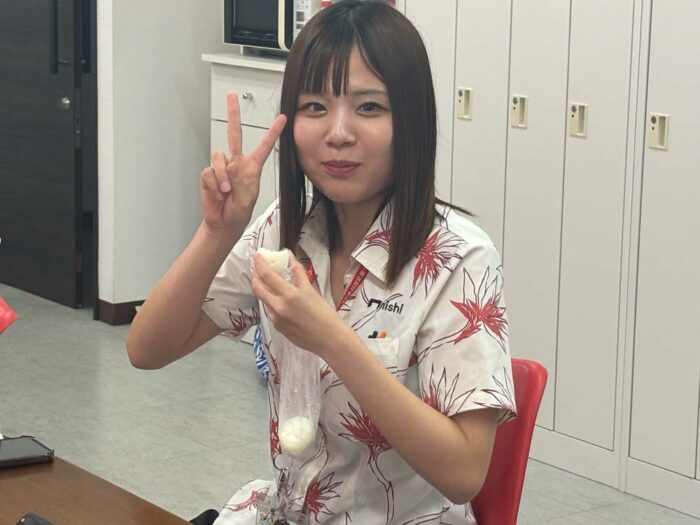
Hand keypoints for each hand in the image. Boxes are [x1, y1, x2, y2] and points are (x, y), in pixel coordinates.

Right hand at [200, 92, 286, 235]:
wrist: (224, 223)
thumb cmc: (239, 211)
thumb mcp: (249, 197)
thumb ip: (242, 180)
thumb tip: (229, 168)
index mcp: (251, 167)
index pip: (264, 146)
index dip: (273, 132)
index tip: (282, 119)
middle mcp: (236, 163)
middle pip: (234, 133)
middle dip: (232, 114)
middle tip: (231, 95)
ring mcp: (221, 167)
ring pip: (218, 156)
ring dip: (222, 176)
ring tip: (226, 192)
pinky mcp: (209, 174)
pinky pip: (209, 172)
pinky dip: (214, 184)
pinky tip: (218, 194)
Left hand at [250, 252, 348, 355]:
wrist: (329, 339)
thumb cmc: (325, 313)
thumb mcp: (311, 290)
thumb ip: (297, 273)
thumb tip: (289, 256)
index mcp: (290, 294)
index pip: (267, 275)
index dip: (259, 263)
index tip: (257, 255)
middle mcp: (279, 306)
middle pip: (257, 288)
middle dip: (254, 276)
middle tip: (257, 268)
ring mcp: (276, 318)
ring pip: (263, 299)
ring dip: (263, 289)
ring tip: (269, 282)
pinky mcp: (277, 327)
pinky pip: (270, 311)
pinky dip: (272, 302)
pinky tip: (280, 301)